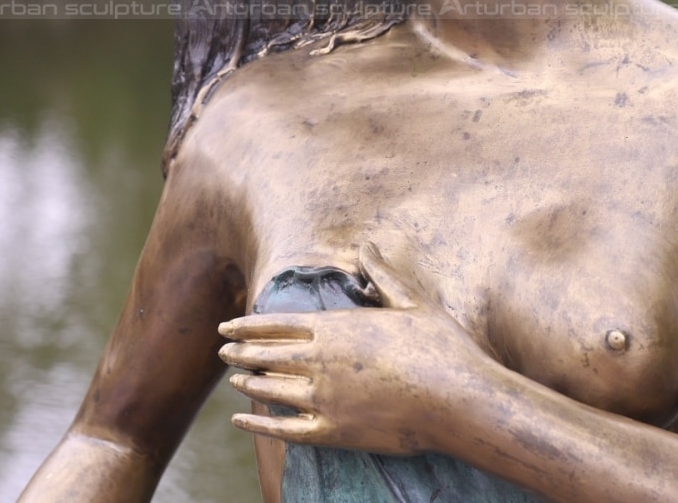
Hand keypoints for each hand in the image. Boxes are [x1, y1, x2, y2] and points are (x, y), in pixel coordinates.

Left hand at [218, 243, 485, 454]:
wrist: (455, 398)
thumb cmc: (437, 345)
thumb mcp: (409, 301)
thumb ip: (381, 275)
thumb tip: (368, 245)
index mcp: (336, 327)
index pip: (278, 323)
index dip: (249, 324)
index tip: (228, 325)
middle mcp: (321, 361)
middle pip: (268, 354)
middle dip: (242, 350)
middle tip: (222, 348)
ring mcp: (324, 399)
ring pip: (272, 389)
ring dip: (249, 382)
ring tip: (234, 378)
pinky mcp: (333, 432)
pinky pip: (284, 429)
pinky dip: (259, 425)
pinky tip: (242, 421)